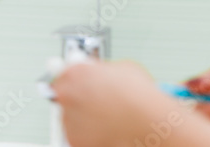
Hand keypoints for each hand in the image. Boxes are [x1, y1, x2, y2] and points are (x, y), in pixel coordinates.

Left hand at [53, 61, 192, 146]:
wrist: (146, 121)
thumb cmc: (138, 96)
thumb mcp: (122, 69)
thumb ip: (103, 70)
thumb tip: (102, 75)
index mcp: (74, 73)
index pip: (62, 73)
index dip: (72, 78)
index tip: (75, 81)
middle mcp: (66, 95)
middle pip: (65, 95)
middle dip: (79, 97)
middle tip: (97, 100)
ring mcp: (69, 120)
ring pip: (71, 117)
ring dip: (84, 116)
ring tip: (108, 116)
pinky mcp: (75, 140)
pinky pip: (80, 135)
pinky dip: (90, 134)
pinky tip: (107, 128)